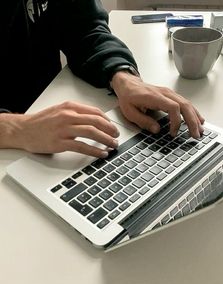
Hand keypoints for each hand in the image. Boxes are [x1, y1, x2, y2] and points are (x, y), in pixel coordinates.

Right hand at [0, 101, 118, 156]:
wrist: (23, 129)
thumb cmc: (41, 122)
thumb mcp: (60, 111)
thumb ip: (76, 114)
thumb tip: (95, 122)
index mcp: (70, 107)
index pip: (95, 112)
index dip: (108, 121)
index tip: (113, 127)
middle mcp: (68, 116)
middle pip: (96, 121)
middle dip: (110, 130)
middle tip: (116, 136)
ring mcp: (64, 129)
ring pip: (91, 132)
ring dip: (106, 140)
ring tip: (113, 145)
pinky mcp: (60, 142)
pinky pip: (82, 146)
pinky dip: (95, 151)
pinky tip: (101, 154)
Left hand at [111, 71, 204, 137]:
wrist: (128, 84)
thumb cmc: (128, 96)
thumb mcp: (129, 111)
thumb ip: (143, 121)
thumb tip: (156, 130)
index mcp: (154, 97)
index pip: (173, 107)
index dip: (176, 121)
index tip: (173, 133)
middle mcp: (165, 93)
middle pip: (184, 105)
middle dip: (192, 121)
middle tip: (196, 134)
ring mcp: (169, 93)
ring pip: (187, 104)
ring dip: (195, 117)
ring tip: (200, 129)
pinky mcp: (170, 95)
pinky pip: (184, 103)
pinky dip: (192, 112)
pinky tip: (198, 119)